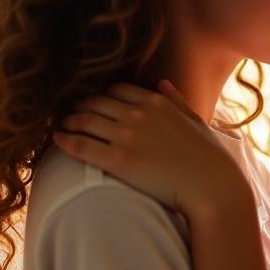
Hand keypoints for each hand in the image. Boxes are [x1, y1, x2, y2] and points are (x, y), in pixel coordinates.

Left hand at [52, 81, 242, 215]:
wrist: (212, 187)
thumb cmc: (209, 158)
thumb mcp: (196, 120)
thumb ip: (177, 100)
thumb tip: (163, 83)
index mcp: (157, 102)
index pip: (117, 90)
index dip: (100, 96)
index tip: (92, 103)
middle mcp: (139, 114)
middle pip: (96, 102)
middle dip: (79, 106)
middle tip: (68, 114)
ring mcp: (127, 135)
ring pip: (84, 120)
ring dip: (68, 121)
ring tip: (61, 126)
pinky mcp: (118, 160)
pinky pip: (81, 144)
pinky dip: (65, 140)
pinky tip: (57, 140)